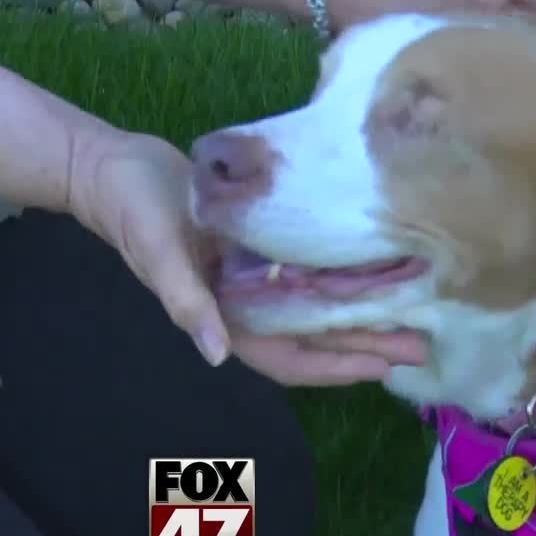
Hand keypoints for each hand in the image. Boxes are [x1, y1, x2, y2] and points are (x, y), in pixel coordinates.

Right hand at [67, 129, 426, 384]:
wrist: (114, 167)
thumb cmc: (134, 209)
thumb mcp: (159, 251)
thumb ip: (185, 301)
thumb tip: (216, 354)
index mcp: (226, 316)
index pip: (289, 358)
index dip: (333, 367)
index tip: (381, 368)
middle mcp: (249, 306)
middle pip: (316, 340)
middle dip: (366, 347)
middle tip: (421, 347)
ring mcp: (259, 280)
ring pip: (320, 311)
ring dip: (364, 318)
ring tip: (415, 320)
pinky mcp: (264, 250)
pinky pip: (312, 275)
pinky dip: (344, 281)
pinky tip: (380, 276)